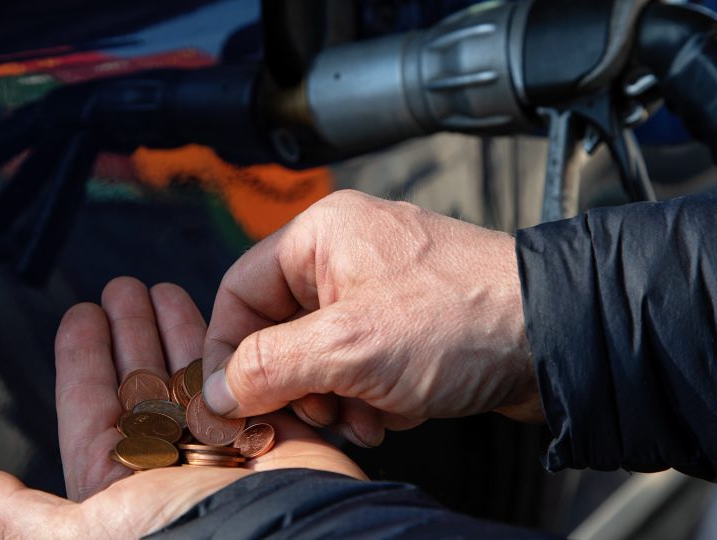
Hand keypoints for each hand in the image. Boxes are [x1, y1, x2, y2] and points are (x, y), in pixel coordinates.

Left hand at [0, 277, 364, 539]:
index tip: (81, 313)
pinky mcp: (265, 433)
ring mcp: (217, 446)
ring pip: (186, 374)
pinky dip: (226, 346)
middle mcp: (166, 464)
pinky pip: (239, 378)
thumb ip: (14, 510)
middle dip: (130, 331)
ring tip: (161, 288)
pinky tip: (216, 317)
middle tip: (123, 287)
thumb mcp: (83, 532)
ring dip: (173, 329)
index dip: (83, 356)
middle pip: (140, 380)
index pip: (91, 405)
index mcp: (117, 484)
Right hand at [202, 190, 542, 448]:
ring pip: (318, 355)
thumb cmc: (466, 317)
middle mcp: (345, 255)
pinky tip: (395, 411)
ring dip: (333, 397)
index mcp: (321, 235)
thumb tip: (218, 390)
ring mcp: (378, 291)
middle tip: (313, 412)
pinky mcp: (406, 324)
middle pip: (277, 329)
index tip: (229, 399)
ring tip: (365, 415)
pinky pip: (358, 365)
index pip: (239, 291)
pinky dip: (368, 397)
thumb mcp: (349, 346)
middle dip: (294, 383)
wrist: (558, 337)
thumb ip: (269, 366)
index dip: (227, 349)